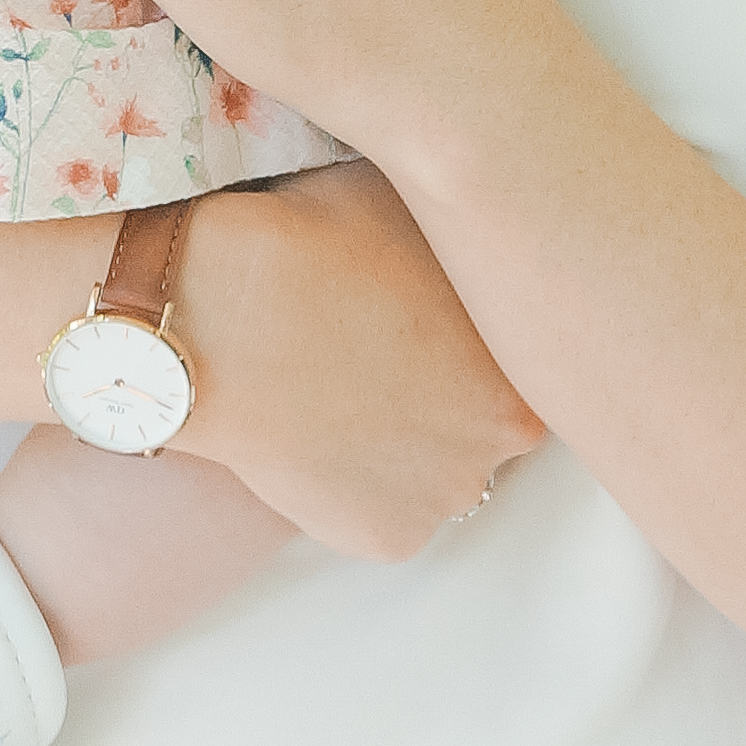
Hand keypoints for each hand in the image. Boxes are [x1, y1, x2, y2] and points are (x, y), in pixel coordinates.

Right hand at [179, 164, 542, 552]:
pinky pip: (384, 511)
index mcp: (525, 359)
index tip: (430, 317)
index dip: (473, 338)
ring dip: (407, 443)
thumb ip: (464, 236)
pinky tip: (319, 431)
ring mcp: (445, 499)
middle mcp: (504, 443)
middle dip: (447, 395)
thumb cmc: (316, 243)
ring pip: (437, 472)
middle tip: (386, 353)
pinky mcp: (386, 539)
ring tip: (344, 390)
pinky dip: (357, 483)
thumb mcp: (415, 207)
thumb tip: (471, 222)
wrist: (219, 317)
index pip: (523, 361)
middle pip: (485, 423)